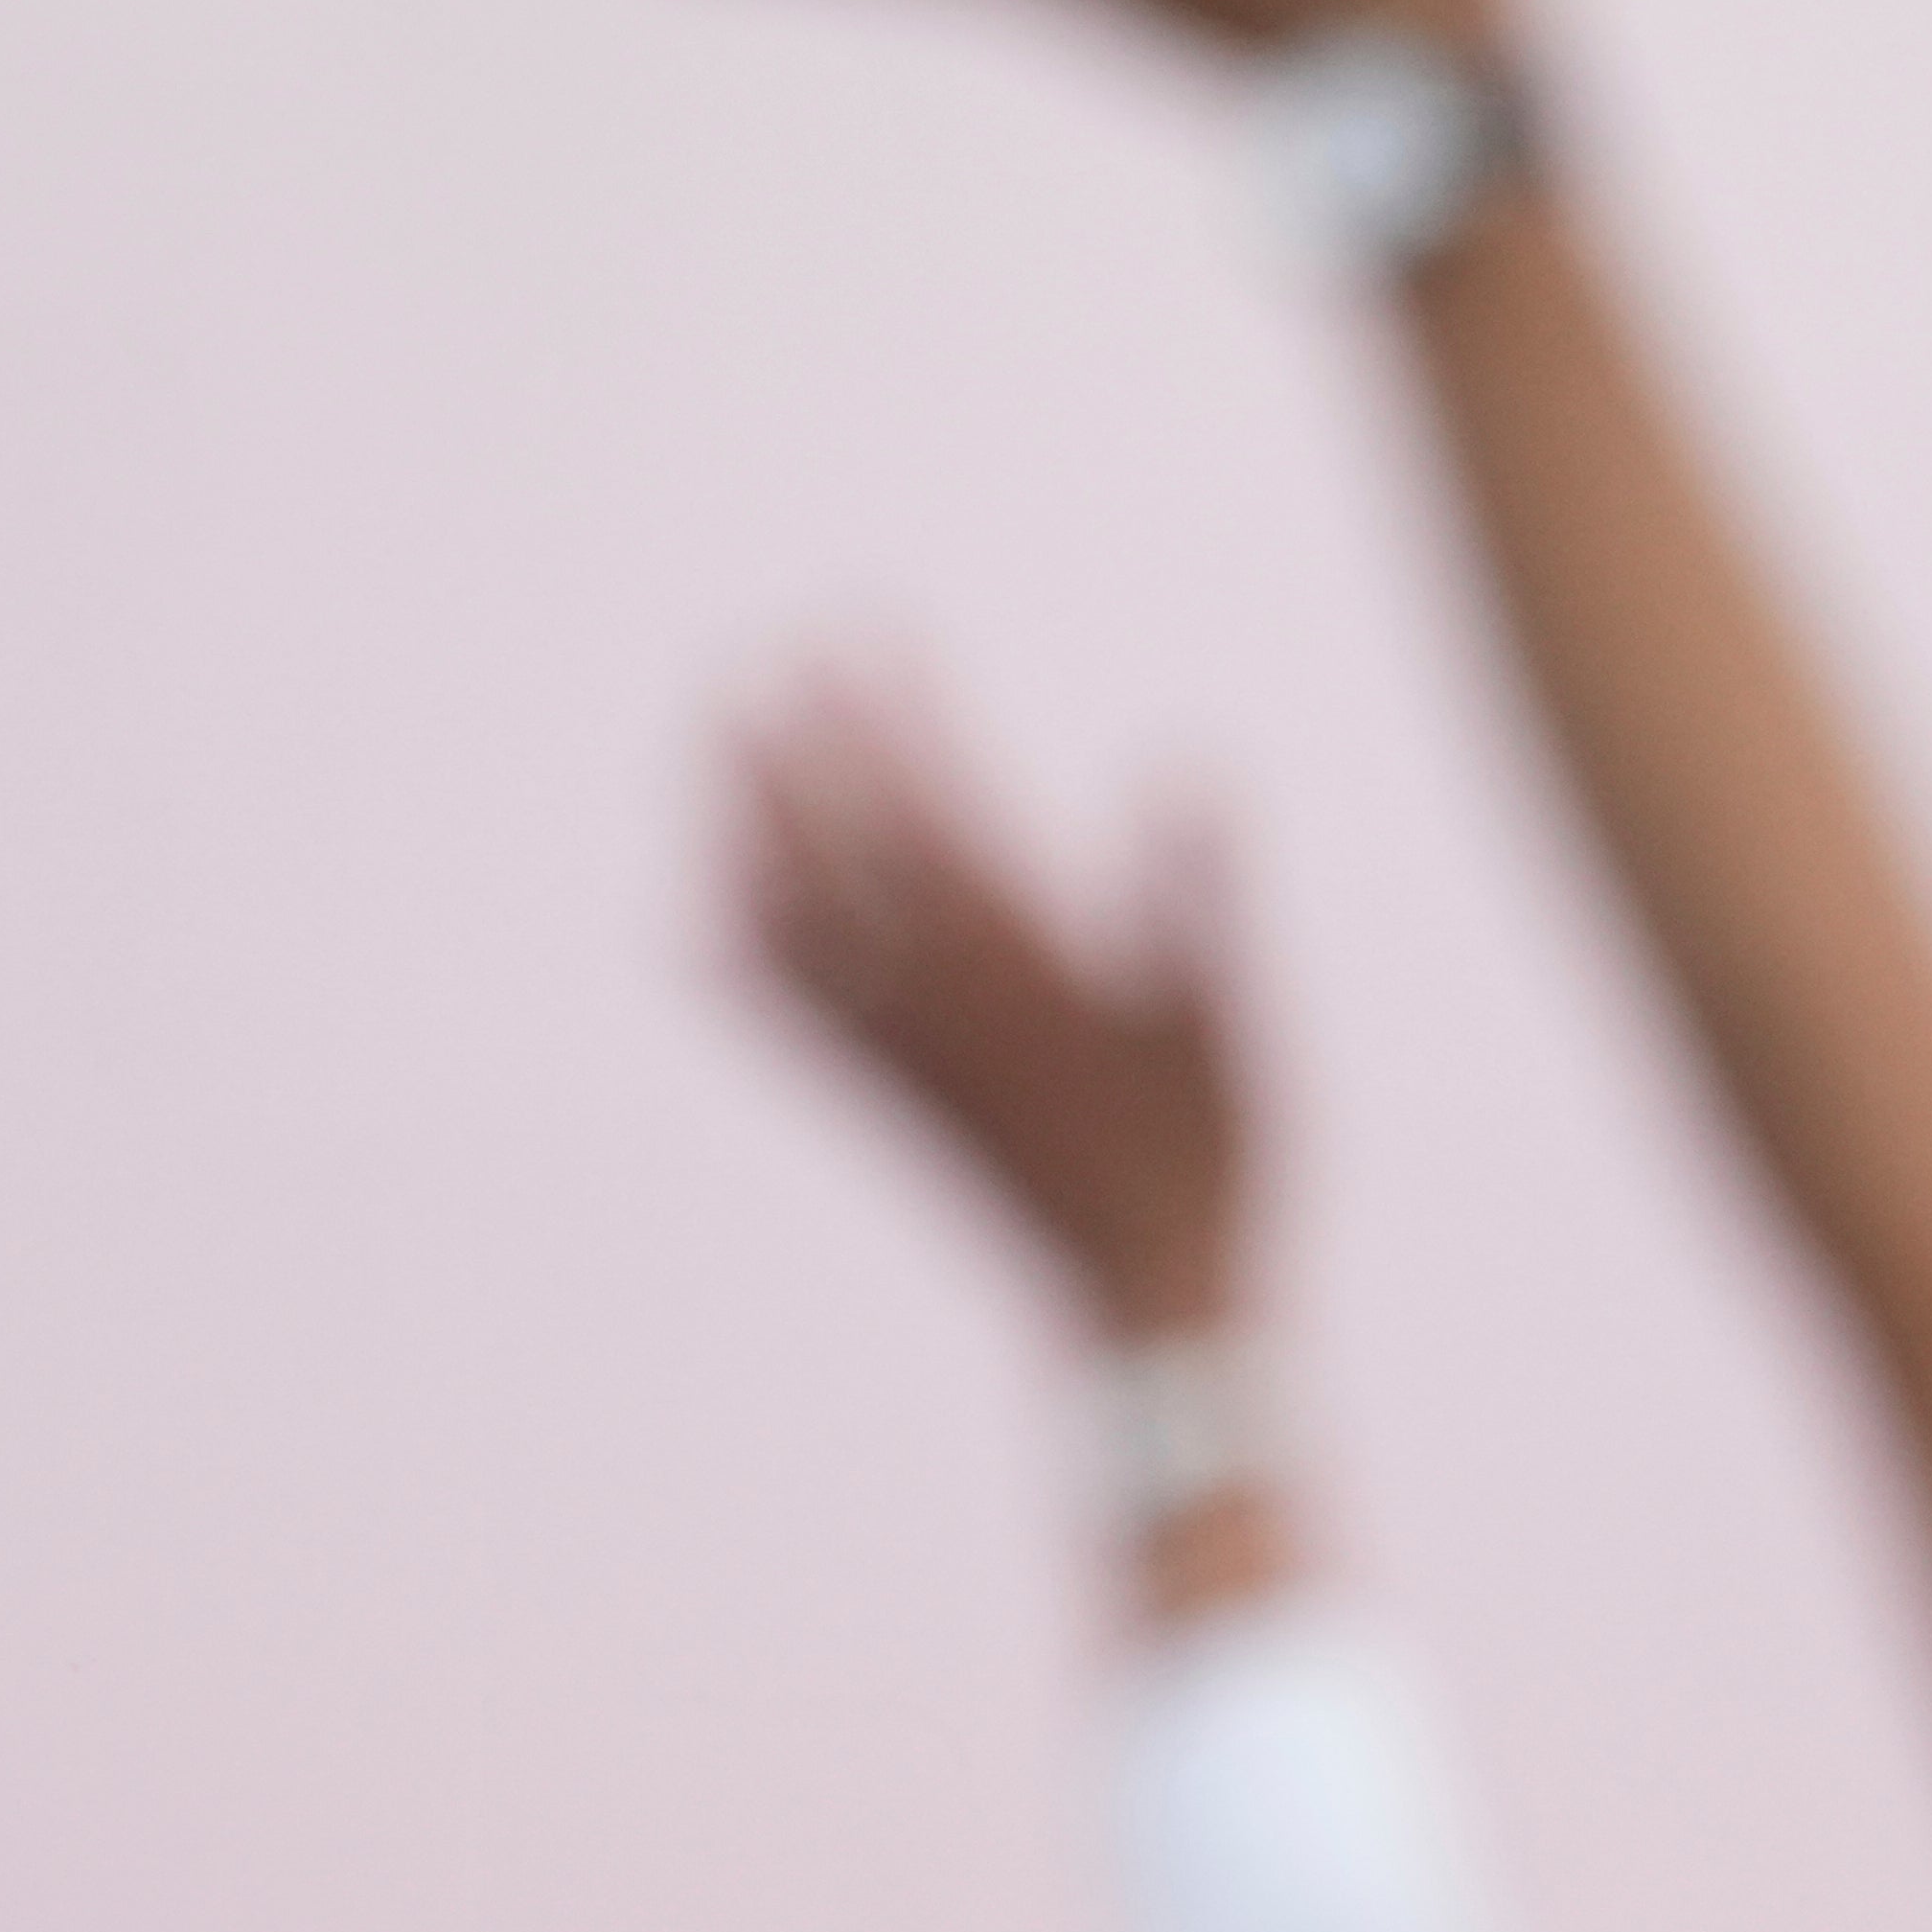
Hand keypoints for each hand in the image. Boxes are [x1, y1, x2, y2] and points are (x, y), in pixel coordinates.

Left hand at [729, 674, 1248, 1343]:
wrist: (1140, 1288)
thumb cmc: (1203, 1153)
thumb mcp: (1226, 1019)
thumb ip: (1200, 898)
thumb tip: (1190, 771)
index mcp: (1020, 975)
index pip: (936, 824)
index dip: (894, 727)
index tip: (864, 644)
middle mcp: (936, 1006)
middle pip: (837, 862)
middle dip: (793, 758)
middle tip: (748, 662)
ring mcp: (899, 1053)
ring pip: (789, 928)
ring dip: (743, 834)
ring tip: (715, 753)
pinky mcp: (885, 1097)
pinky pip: (787, 1020)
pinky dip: (741, 955)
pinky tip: (704, 920)